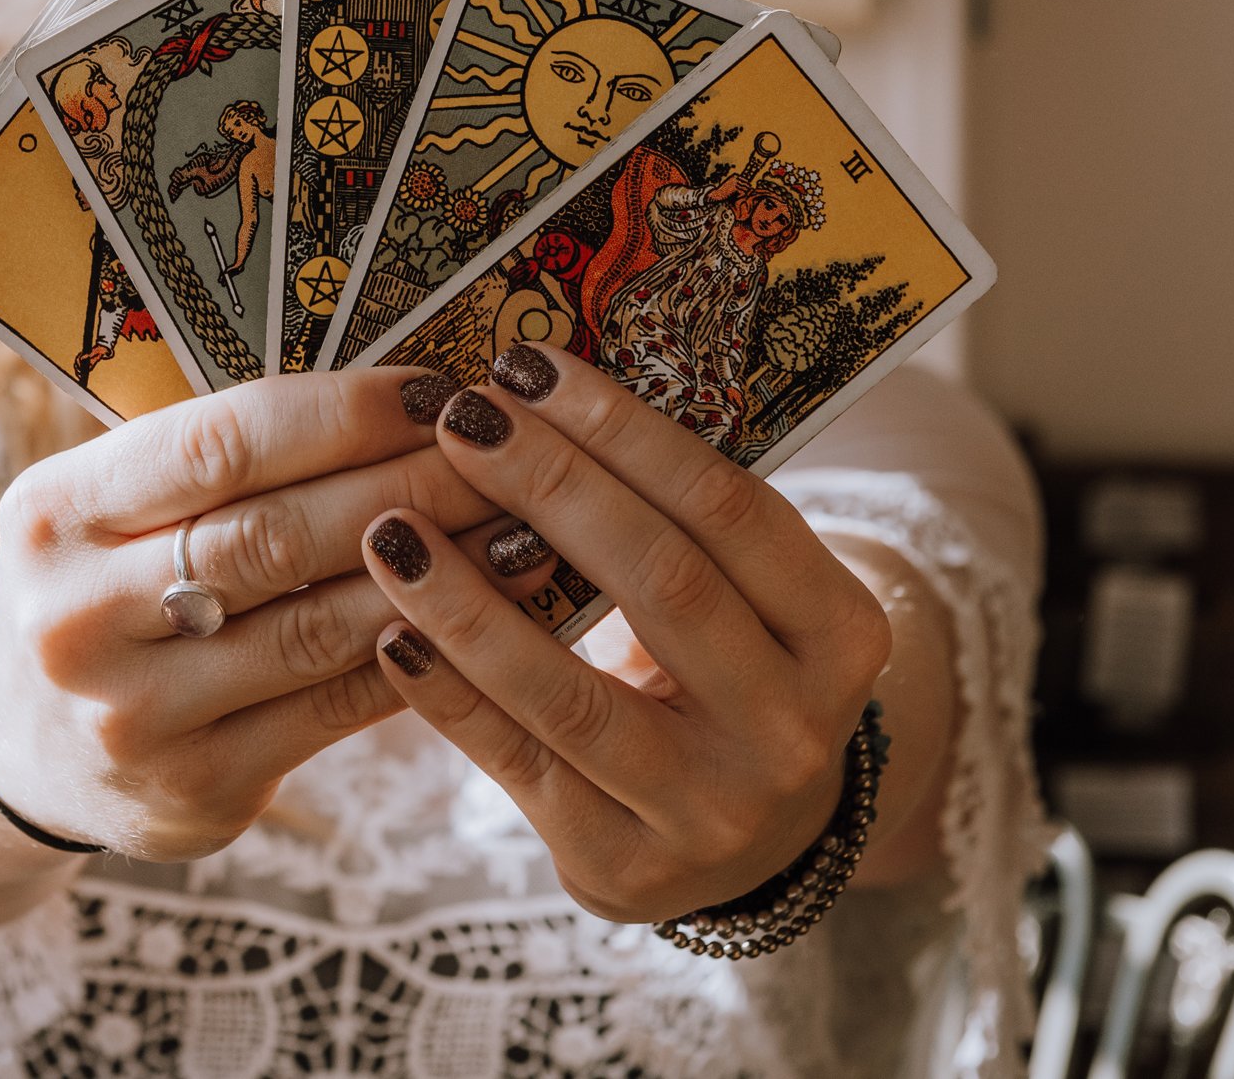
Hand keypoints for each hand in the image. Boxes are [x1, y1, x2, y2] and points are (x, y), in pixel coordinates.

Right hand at [0, 368, 519, 861]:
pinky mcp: (198, 788)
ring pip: (320, 626)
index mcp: (53, 514)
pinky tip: (493, 619)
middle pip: (278, 533)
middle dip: (413, 484)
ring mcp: (134, 717)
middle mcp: (77, 618)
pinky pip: (339, 707)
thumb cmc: (110, 587)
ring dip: (443, 574)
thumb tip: (409, 393)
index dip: (344, 413)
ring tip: (529, 528)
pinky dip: (427, 655)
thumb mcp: (111, 508)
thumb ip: (222, 458)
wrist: (26, 750)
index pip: (221, 443)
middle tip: (512, 454)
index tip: (439, 388)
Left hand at [359, 344, 892, 923]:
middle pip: (659, 581)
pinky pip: (518, 765)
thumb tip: (539, 396)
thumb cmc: (728, 675)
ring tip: (391, 528)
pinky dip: (448, 695)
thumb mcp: (748, 602)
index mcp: (843, 634)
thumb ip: (677, 520)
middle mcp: (794, 728)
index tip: (528, 367)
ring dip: (467, 599)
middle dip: (547, 486)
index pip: (728, 507)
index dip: (622, 429)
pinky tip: (390, 633)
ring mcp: (713, 811)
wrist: (752, 843)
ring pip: (571, 690)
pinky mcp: (624, 865)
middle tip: (458, 417)